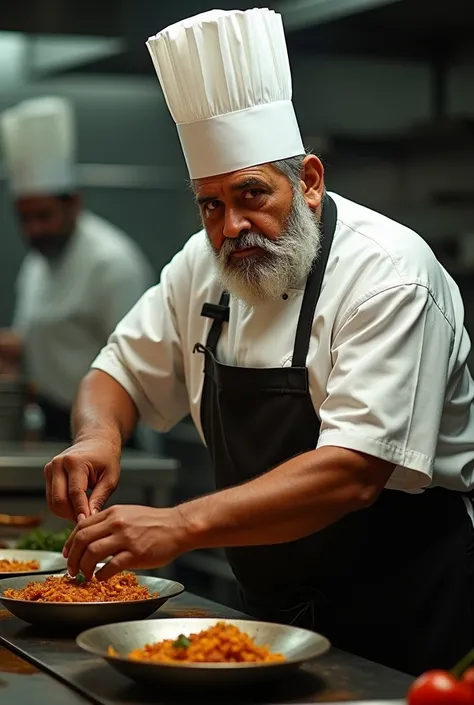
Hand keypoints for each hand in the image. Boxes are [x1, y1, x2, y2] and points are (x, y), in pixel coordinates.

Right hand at [44, 439, 120, 522]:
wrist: (96, 442)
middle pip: (59, 500)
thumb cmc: (105, 459)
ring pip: (53, 502)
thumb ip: (100, 498)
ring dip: (67, 513)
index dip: (81, 510)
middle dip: (72, 514)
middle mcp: (58, 464)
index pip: (75, 493)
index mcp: (75, 461)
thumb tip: (89, 518)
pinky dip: (63, 508)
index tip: (87, 523)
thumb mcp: (111, 477)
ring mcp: (50, 469)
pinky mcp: (47, 474)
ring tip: (83, 515)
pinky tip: (76, 509)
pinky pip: (52, 499)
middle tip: (86, 522)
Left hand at [63, 505, 188, 580]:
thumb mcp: (128, 514)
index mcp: (113, 513)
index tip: (67, 553)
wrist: (177, 526)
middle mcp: (116, 523)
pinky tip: (102, 577)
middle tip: (72, 569)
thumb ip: (109, 522)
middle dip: (72, 558)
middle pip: (82, 540)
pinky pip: (110, 567)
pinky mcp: (135, 554)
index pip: (81, 526)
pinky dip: (101, 575)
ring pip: (92, 553)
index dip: (69, 542)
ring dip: (84, 568)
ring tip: (86, 575)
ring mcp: (126, 538)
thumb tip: (91, 536)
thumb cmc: (155, 522)